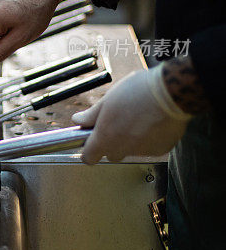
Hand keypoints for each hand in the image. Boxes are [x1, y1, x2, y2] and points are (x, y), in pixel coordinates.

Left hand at [72, 65, 191, 164]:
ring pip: (131, 150)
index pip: (89, 157)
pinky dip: (148, 139)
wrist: (170, 93)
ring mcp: (142, 151)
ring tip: (138, 117)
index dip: (88, 151)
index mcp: (106, 137)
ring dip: (131, 140)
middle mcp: (122, 148)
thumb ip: (91, 115)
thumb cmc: (138, 92)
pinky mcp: (159, 150)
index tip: (90, 143)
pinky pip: (149, 148)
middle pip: (111, 154)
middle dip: (111, 143)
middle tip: (117, 123)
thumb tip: (78, 120)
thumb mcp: (108, 99)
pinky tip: (152, 122)